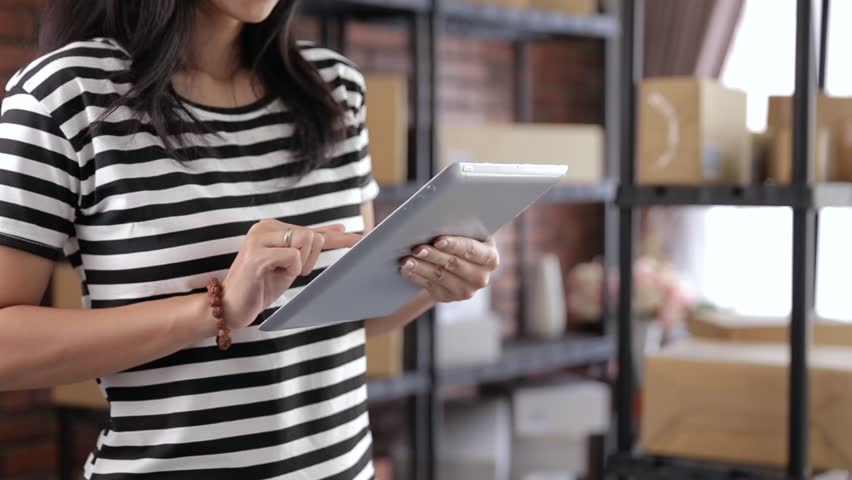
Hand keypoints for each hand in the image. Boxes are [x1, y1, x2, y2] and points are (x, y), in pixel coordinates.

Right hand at [222, 219, 361, 328]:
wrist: (230, 306)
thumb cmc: (260, 285)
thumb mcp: (290, 264)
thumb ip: (310, 246)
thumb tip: (339, 229)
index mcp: (273, 226)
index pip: (313, 231)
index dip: (339, 238)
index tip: (362, 239)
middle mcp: (264, 226)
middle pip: (312, 235)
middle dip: (311, 259)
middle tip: (292, 272)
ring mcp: (259, 238)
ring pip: (305, 241)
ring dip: (301, 264)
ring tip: (280, 272)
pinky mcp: (257, 254)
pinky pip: (293, 257)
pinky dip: (291, 269)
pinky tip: (273, 274)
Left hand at [400, 236, 499, 302]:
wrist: (460, 261)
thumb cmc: (463, 238)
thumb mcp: (469, 232)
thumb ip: (461, 226)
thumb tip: (435, 218)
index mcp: (490, 258)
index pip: (472, 250)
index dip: (454, 245)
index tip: (437, 240)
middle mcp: (482, 277)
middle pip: (454, 264)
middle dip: (433, 255)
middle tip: (416, 248)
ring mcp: (466, 290)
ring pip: (439, 276)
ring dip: (421, 267)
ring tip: (406, 260)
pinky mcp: (449, 297)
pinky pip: (430, 286)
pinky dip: (417, 277)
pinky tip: (406, 270)